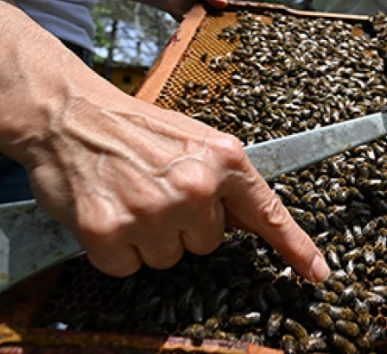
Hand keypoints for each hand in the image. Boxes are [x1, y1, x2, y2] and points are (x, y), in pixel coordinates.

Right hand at [8, 66, 328, 280]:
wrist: (68, 114)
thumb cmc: (131, 129)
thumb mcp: (192, 140)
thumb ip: (223, 180)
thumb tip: (248, 224)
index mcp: (222, 158)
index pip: (266, 212)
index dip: (295, 247)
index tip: (318, 273)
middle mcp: (194, 186)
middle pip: (208, 245)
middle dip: (183, 227)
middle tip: (154, 191)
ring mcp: (152, 211)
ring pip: (168, 259)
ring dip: (147, 240)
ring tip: (129, 197)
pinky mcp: (110, 232)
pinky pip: (127, 267)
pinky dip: (114, 249)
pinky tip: (107, 212)